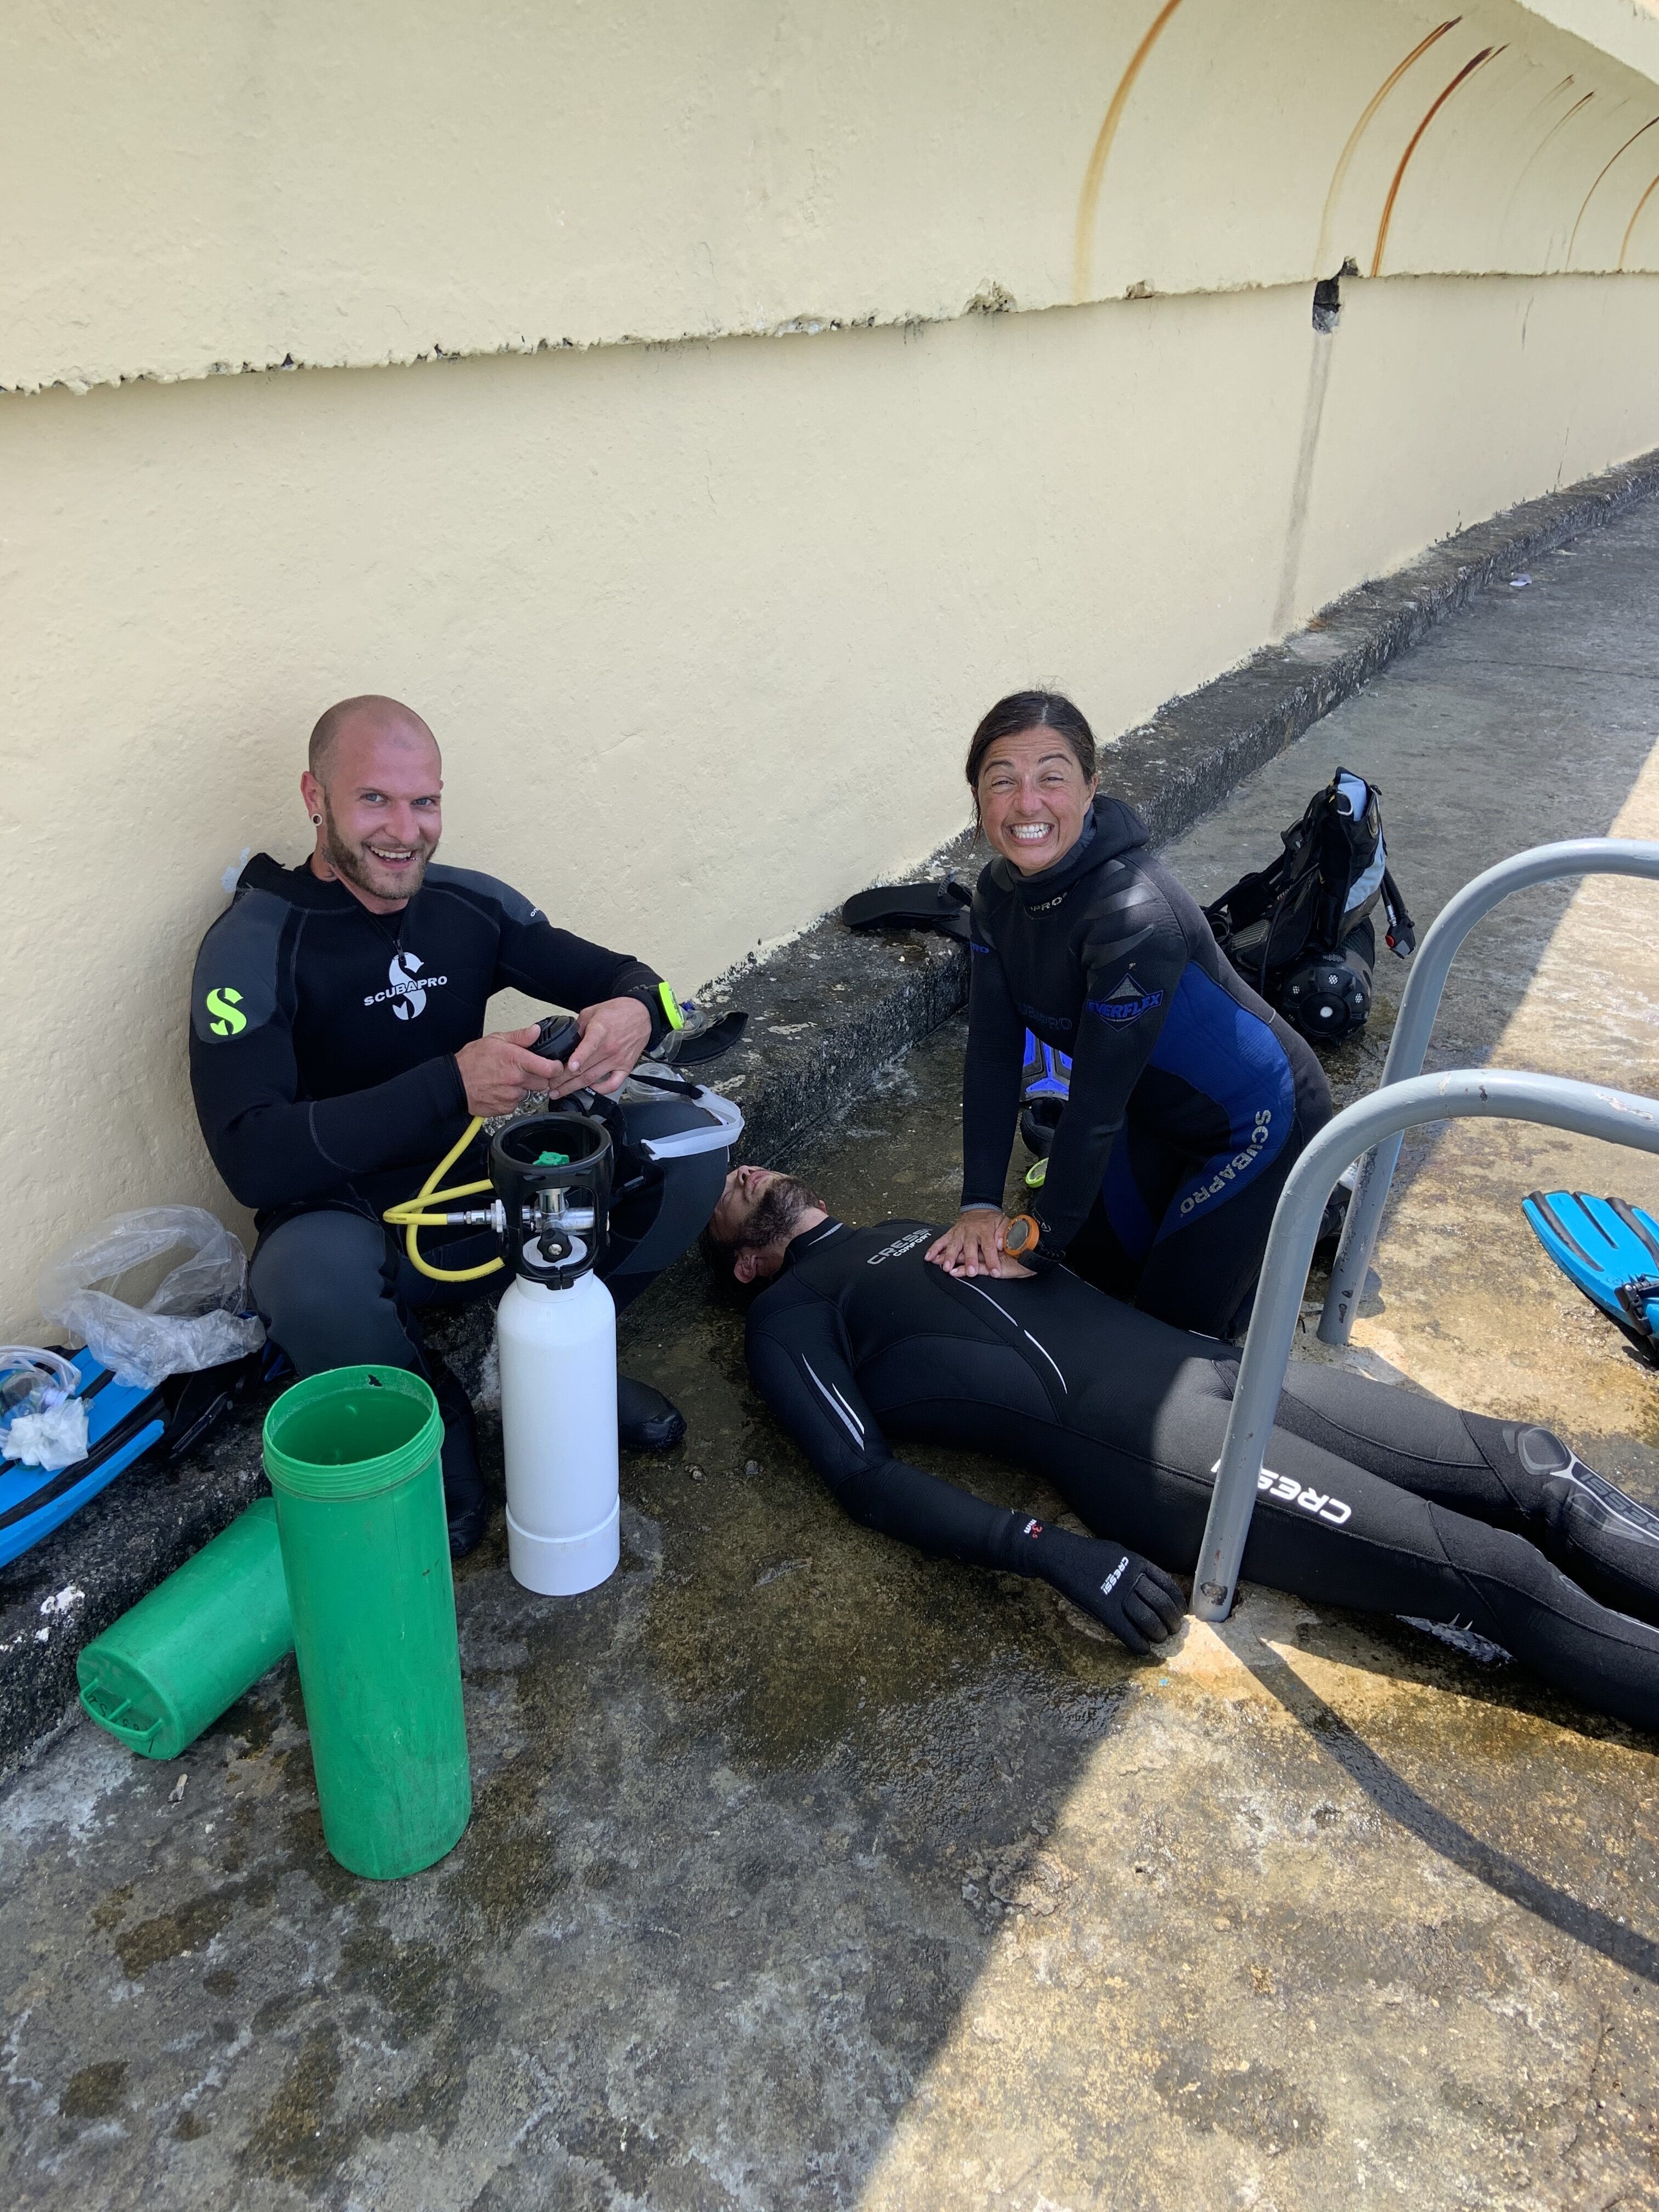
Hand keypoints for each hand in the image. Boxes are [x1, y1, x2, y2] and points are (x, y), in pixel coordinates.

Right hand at [455, 1027, 554, 1116]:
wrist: (455, 1084)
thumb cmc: (471, 1062)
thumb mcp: (495, 1040)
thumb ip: (520, 1036)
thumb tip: (536, 1031)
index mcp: (516, 1060)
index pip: (550, 1068)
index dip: (556, 1067)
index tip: (555, 1066)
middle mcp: (516, 1079)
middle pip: (543, 1082)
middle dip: (539, 1077)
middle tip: (525, 1071)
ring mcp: (512, 1095)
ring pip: (530, 1093)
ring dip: (524, 1087)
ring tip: (509, 1079)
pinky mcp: (506, 1108)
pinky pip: (517, 1103)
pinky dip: (513, 1097)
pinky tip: (502, 1089)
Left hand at [544, 995, 652, 1099]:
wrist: (644, 1014)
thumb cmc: (620, 1012)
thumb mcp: (593, 1011)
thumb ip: (578, 1026)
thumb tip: (566, 1041)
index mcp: (601, 1030)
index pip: (589, 1046)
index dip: (577, 1058)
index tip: (568, 1067)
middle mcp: (610, 1047)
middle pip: (584, 1068)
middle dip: (563, 1079)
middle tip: (549, 1085)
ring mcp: (618, 1059)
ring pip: (593, 1078)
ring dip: (574, 1087)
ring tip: (560, 1091)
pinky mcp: (626, 1067)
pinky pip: (613, 1084)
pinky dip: (601, 1090)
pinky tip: (589, 1090)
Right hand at [926, 1208, 1033, 1279]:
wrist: (980, 1208)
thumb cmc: (992, 1220)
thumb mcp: (1004, 1222)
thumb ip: (1004, 1233)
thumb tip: (1002, 1244)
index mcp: (985, 1229)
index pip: (990, 1246)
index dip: (992, 1259)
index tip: (995, 1272)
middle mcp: (971, 1231)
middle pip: (969, 1246)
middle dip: (969, 1260)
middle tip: (970, 1272)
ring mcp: (959, 1232)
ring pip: (953, 1245)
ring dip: (949, 1257)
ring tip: (947, 1268)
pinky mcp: (951, 1233)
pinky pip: (941, 1241)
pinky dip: (934, 1249)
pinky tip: (929, 1257)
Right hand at [1031, 1528, 1186, 1653]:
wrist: (1058, 1554)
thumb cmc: (1086, 1554)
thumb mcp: (1117, 1553)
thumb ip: (1134, 1567)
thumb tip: (1149, 1582)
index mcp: (1137, 1562)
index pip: (1168, 1585)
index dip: (1178, 1603)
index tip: (1180, 1613)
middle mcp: (1132, 1578)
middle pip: (1162, 1604)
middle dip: (1171, 1621)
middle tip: (1172, 1631)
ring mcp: (1117, 1594)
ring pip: (1148, 1619)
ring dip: (1157, 1634)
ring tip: (1159, 1639)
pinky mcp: (1103, 1609)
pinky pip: (1127, 1631)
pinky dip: (1138, 1644)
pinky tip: (1142, 1649)